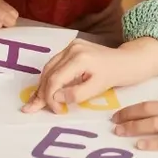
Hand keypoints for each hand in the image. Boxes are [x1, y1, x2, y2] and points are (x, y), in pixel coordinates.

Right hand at [23, 37, 157, 113]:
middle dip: (40, 92)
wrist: (127, 60)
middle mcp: (72, 48)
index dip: (50, 97)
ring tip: (34, 102)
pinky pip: (55, 64)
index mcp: (80, 57)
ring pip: (49, 68)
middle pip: (49, 72)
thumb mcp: (97, 88)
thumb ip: (75, 94)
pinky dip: (49, 78)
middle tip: (30, 109)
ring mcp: (71, 46)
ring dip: (42, 85)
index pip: (56, 78)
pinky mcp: (72, 48)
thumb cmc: (115, 75)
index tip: (55, 111)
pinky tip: (44, 90)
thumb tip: (54, 97)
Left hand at [112, 82, 157, 150]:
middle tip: (113, 123)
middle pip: (150, 114)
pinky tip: (142, 145)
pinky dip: (155, 143)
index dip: (135, 108)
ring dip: (136, 129)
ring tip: (120, 133)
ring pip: (157, 127)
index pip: (153, 103)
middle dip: (129, 119)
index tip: (120, 112)